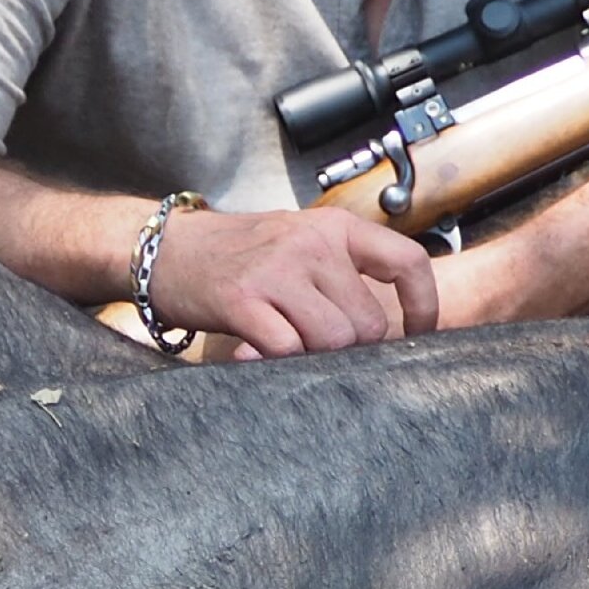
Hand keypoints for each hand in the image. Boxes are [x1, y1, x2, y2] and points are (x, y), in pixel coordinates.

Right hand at [149, 204, 438, 356]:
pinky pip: (288, 349)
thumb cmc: (241, 256)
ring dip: (316, 357)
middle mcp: (311, 243)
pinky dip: (280, 361)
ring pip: (335, 340)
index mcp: (335, 227)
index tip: (419, 335)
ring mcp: (276, 269)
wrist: (165, 249)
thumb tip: (393, 332)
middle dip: (352, 348)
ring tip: (288, 344)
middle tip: (318, 346)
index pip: (408, 263)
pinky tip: (260, 350)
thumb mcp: (301, 245)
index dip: (423, 307)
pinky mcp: (243, 299)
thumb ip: (345, 276)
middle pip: (369, 323)